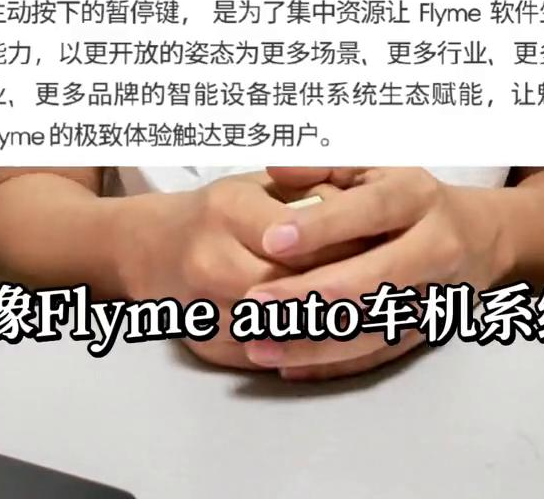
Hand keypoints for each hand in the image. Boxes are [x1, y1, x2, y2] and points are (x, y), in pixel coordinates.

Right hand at [112, 172, 375, 371]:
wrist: (148, 247)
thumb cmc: (219, 210)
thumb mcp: (259, 185)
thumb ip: (311, 194)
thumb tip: (371, 216)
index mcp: (228, 209)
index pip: (299, 236)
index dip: (347, 243)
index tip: (387, 243)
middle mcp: (210, 259)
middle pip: (292, 288)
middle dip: (345, 289)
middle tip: (395, 285)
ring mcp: (205, 309)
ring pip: (283, 331)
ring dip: (333, 327)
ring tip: (378, 315)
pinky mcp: (208, 347)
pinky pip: (270, 359)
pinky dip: (310, 353)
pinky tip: (345, 341)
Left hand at [245, 167, 513, 379]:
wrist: (483, 237)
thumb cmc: (411, 198)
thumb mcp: (377, 167)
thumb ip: (326, 166)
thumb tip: (277, 168)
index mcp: (416, 197)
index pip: (370, 210)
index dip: (322, 225)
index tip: (272, 238)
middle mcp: (434, 247)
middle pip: (373, 278)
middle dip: (310, 294)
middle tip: (254, 300)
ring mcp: (434, 296)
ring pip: (373, 327)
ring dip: (313, 342)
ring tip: (259, 341)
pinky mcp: (426, 333)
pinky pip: (377, 356)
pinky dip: (331, 365)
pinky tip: (287, 365)